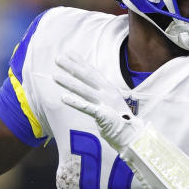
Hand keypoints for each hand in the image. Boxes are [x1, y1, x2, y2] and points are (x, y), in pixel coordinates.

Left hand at [54, 52, 188, 188]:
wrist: (133, 135)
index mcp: (109, 88)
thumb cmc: (121, 121)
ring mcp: (105, 103)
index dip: (80, 62)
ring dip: (68, 82)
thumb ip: (101, 95)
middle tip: (58, 58)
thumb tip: (90, 88)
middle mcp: (107, 92)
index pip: (92, 72)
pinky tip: (63, 97)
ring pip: (83, 90)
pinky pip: (86, 107)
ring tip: (55, 75)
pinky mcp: (102, 114)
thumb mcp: (111, 103)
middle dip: (71, 67)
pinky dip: (74, 102)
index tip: (69, 53)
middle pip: (86, 77)